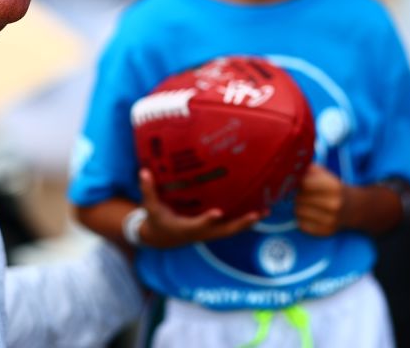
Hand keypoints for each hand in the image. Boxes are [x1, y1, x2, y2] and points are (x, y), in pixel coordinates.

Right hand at [136, 169, 264, 249]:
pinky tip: (258, 210)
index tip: (217, 213)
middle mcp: (201, 232)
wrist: (161, 239)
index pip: (198, 225)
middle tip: (256, 214)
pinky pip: (230, 226)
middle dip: (240, 224)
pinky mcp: (213, 230)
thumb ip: (148, 190)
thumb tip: (144, 172)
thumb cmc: (156, 220)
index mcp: (186, 227)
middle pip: (224, 231)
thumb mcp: (150, 207)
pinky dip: (244, 221)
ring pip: (231, 230)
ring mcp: (209, 233)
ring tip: (265, 211)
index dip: (208, 220)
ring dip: (247, 223)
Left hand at [293, 163, 348, 236]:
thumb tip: (293, 170)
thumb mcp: (327, 175)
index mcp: (334, 187)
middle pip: (299, 198)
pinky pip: (302, 225)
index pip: (305, 183)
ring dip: (298, 207)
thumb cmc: (334, 189)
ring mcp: (330, 220)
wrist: (354, 208)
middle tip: (302, 195)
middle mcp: (333, 204)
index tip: (300, 183)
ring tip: (306, 205)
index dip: (299, 182)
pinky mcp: (325, 232)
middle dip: (298, 195)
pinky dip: (302, 220)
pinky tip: (309, 215)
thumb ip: (310, 169)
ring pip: (298, 212)